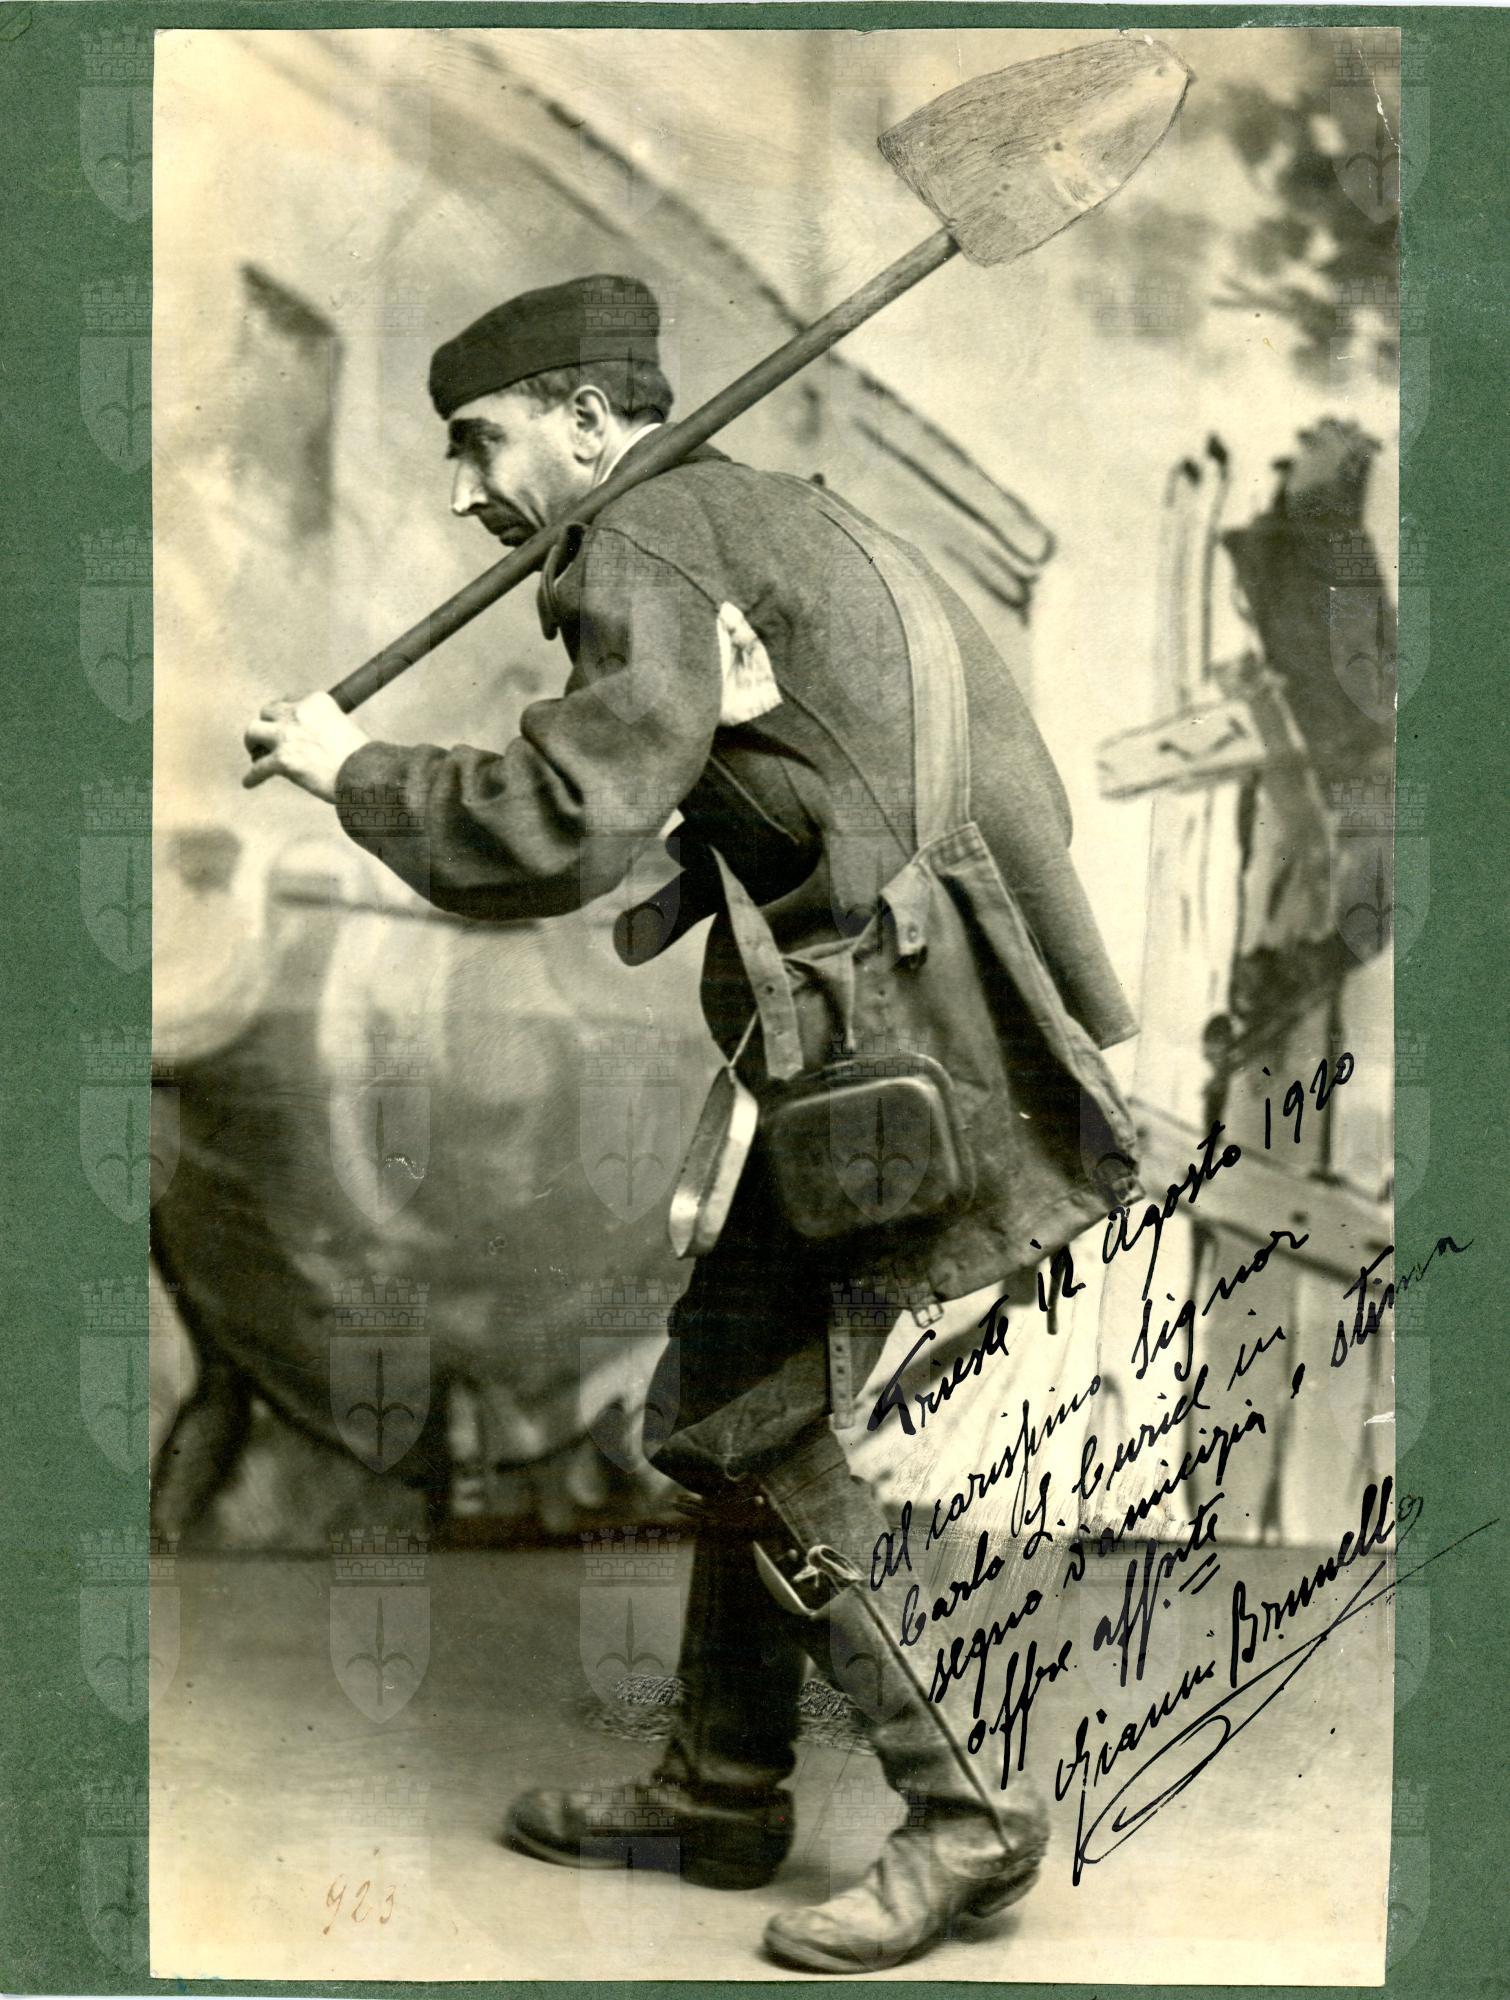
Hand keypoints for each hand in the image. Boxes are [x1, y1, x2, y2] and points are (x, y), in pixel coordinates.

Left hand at [242, 692, 369, 799]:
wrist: (364, 776)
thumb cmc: (363, 757)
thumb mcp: (347, 727)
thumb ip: (327, 725)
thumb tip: (318, 736)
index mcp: (316, 702)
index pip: (288, 700)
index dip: (284, 713)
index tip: (284, 722)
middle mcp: (298, 713)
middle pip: (267, 711)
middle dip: (267, 724)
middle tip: (268, 737)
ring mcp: (287, 736)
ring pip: (253, 731)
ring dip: (252, 742)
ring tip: (255, 752)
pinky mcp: (282, 760)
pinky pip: (258, 768)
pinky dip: (253, 777)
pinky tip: (249, 782)